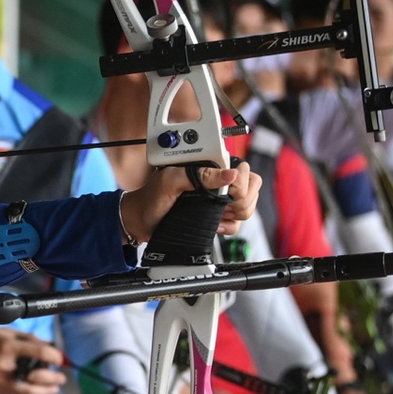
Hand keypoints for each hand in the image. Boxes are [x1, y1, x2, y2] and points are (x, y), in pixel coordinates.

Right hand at [0, 327, 66, 393]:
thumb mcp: (4, 332)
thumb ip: (27, 340)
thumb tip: (48, 348)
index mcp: (6, 346)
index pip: (39, 353)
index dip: (54, 356)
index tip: (60, 359)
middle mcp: (3, 365)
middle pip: (36, 377)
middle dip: (53, 379)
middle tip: (61, 379)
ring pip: (27, 391)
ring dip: (43, 391)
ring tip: (53, 390)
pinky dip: (24, 391)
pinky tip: (29, 387)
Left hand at [118, 161, 261, 242]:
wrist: (140, 222)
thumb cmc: (150, 197)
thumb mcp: (170, 180)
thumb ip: (198, 174)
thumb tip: (229, 174)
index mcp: (209, 166)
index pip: (242, 169)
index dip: (241, 182)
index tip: (229, 192)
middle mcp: (217, 181)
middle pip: (252, 187)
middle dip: (242, 200)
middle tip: (223, 205)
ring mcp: (219, 200)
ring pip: (248, 206)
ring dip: (235, 214)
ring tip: (215, 215)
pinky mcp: (217, 217)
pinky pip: (238, 224)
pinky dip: (228, 227)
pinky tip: (213, 225)